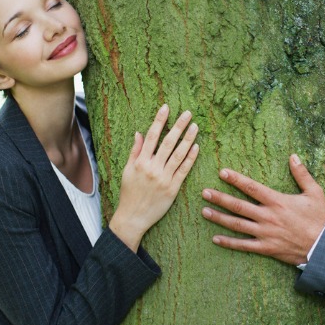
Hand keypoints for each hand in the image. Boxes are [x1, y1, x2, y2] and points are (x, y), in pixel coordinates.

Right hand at [110, 104, 199, 251]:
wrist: (133, 217)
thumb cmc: (129, 193)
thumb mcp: (127, 170)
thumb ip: (135, 151)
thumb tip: (139, 133)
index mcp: (140, 162)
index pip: (152, 136)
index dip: (160, 121)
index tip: (166, 108)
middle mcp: (152, 168)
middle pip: (168, 142)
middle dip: (179, 126)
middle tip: (187, 113)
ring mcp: (164, 178)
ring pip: (179, 154)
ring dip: (188, 139)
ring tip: (195, 127)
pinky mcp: (173, 188)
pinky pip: (184, 170)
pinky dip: (190, 158)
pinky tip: (196, 147)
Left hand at [201, 154, 324, 265]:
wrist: (324, 247)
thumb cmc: (320, 219)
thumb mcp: (315, 192)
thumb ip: (302, 174)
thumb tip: (293, 156)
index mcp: (277, 201)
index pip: (252, 187)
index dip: (236, 179)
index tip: (222, 172)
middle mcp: (268, 217)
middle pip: (238, 206)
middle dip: (220, 198)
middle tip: (204, 192)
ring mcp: (265, 233)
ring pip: (237, 225)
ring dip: (219, 218)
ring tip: (204, 211)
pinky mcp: (266, 248)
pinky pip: (244, 246)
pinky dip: (229, 242)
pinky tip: (215, 239)